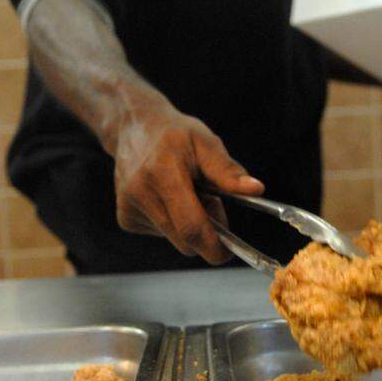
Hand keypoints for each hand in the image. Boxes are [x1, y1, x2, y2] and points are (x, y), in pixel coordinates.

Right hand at [109, 99, 263, 263]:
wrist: (134, 128)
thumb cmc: (175, 135)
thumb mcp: (205, 142)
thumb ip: (228, 170)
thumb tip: (256, 189)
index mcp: (162, 173)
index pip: (190, 226)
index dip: (212, 245)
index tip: (228, 252)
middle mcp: (140, 194)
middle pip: (184, 239)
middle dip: (206, 232)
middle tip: (212, 202)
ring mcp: (129, 209)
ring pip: (174, 239)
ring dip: (189, 225)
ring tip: (187, 193)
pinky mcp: (125, 219)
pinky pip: (161, 234)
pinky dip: (172, 222)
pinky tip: (167, 197)